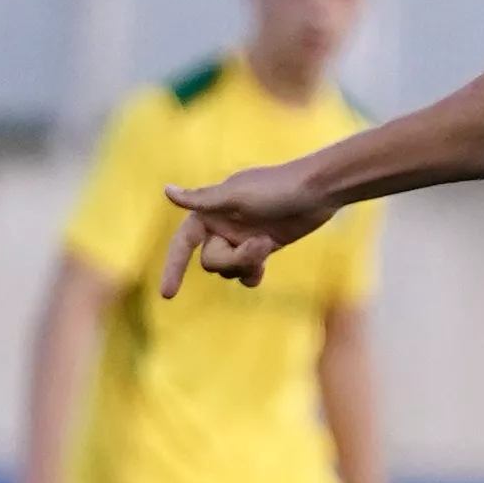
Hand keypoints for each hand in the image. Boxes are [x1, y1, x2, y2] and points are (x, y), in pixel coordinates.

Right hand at [158, 160, 338, 295]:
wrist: (317, 190)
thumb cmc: (277, 187)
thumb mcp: (237, 194)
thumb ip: (202, 199)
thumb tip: (166, 191)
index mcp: (209, 211)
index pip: (182, 243)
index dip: (173, 267)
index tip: (167, 295)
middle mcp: (221, 226)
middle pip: (211, 262)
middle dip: (233, 260)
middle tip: (260, 245)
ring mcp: (240, 239)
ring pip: (229, 270)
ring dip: (247, 264)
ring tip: (267, 245)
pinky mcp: (260, 248)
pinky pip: (246, 273)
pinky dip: (252, 273)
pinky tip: (264, 265)